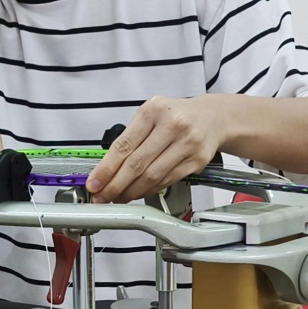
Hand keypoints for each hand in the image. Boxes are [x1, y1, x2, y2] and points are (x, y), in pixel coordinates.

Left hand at [86, 95, 224, 202]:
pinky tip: (138, 192)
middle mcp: (172, 125)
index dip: (106, 169)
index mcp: (153, 111)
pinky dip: (148, 190)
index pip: (123, 146)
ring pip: (151, 176)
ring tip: (118, 198)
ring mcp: (186, 144)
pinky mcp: (195, 161)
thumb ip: (129, 139)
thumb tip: (104, 170)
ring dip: (131, 192)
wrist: (213, 118)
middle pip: (136, 164)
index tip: (94, 184)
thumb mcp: (149, 116)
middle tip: (102, 197)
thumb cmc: (175, 117)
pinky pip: (165, 181)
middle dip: (115, 185)